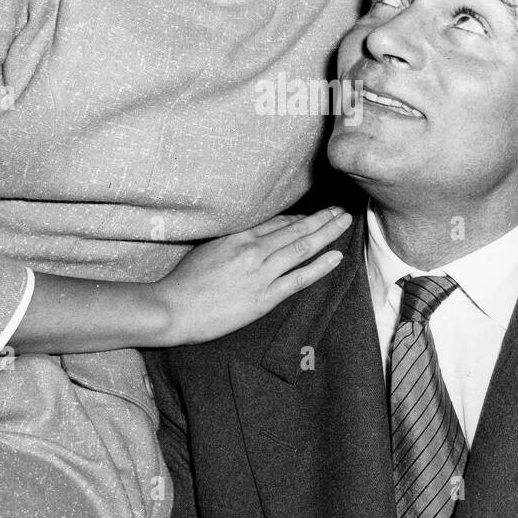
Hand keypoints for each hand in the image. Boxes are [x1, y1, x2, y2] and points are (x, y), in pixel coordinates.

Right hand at [151, 207, 351, 346]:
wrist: (173, 308)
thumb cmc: (185, 281)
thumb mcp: (209, 247)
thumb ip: (233, 239)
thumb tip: (252, 234)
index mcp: (238, 236)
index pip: (277, 221)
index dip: (300, 217)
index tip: (314, 215)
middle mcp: (253, 250)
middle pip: (295, 229)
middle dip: (321, 218)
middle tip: (340, 209)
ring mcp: (260, 273)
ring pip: (302, 248)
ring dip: (326, 233)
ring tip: (344, 223)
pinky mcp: (264, 297)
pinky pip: (299, 279)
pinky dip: (320, 266)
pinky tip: (337, 256)